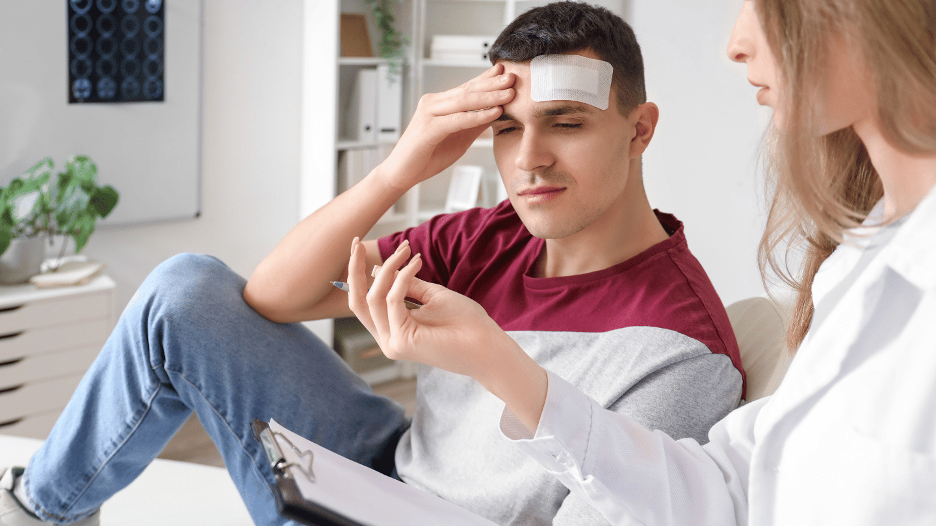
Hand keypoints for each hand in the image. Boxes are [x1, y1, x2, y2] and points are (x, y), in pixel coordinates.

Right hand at [346, 237, 506, 380]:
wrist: (487, 346)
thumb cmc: (466, 323)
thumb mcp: (432, 296)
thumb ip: (406, 285)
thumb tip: (380, 269)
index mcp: (392, 331)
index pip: (363, 301)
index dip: (357, 273)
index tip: (358, 246)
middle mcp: (387, 340)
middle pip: (357, 301)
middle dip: (354, 268)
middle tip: (356, 241)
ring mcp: (392, 343)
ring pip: (373, 297)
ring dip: (388, 267)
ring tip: (407, 250)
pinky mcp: (402, 341)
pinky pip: (392, 300)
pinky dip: (402, 277)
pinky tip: (416, 262)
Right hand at [377, 64, 515, 189]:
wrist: (402, 174)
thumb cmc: (427, 157)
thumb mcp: (459, 138)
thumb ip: (475, 123)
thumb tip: (497, 110)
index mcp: (439, 104)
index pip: (467, 87)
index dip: (486, 79)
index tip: (506, 72)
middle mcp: (433, 104)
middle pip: (467, 90)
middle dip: (492, 83)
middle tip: (513, 77)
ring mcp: (429, 114)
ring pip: (464, 101)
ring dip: (490, 96)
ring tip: (510, 93)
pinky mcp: (428, 128)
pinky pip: (458, 119)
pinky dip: (478, 116)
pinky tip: (494, 112)